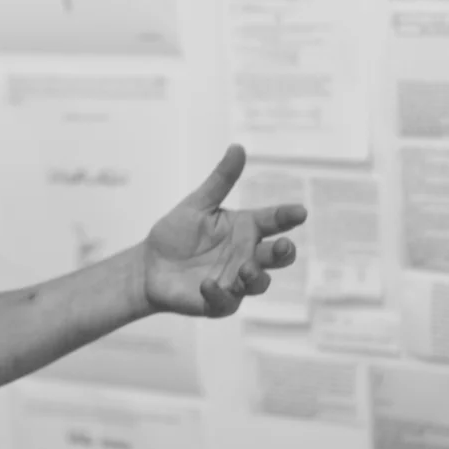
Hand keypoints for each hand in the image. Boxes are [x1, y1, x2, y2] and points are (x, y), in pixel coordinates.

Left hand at [140, 145, 307, 317]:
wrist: (149, 264)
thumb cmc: (177, 232)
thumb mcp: (198, 203)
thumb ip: (221, 179)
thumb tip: (238, 146)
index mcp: (245, 228)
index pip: (273, 220)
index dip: (288, 216)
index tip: (299, 212)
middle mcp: (246, 255)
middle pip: (276, 256)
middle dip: (284, 252)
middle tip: (282, 246)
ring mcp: (235, 280)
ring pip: (259, 282)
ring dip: (255, 276)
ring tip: (245, 268)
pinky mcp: (219, 302)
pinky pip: (226, 302)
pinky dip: (220, 294)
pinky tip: (207, 284)